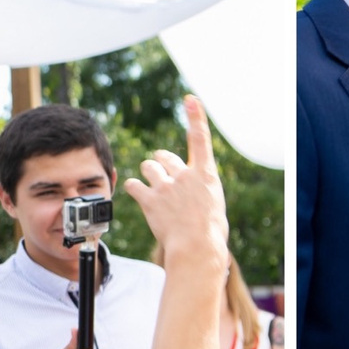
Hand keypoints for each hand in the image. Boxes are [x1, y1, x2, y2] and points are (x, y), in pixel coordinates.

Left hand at [121, 96, 230, 261]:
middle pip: (164, 156)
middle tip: (161, 174)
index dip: (195, 117)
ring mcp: (166, 186)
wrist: (197, 248)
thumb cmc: (210, 234)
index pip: (200, 139)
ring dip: (147, 173)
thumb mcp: (214, 206)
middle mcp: (184, 175)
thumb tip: (192, 192)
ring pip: (148, 167)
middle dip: (160, 162)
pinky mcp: (150, 200)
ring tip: (150, 185)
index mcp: (205, 175)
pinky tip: (137, 194)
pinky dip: (134, 188)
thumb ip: (201, 191)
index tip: (190, 100)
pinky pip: (134, 186)